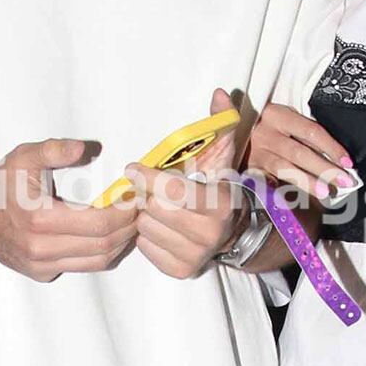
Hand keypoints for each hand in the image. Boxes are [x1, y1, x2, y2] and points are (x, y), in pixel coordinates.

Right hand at [0, 137, 136, 281]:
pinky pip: (82, 268)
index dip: (125, 214)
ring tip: (128, 224)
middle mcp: (40, 248)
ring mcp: (41, 265)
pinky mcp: (41, 273)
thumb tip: (84, 148)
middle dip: (128, 230)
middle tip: (139, 212)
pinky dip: (100, 254)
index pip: (100, 224)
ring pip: (96, 262)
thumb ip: (55, 150)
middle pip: (103, 247)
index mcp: (40, 219)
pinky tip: (106, 236)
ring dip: (119, 245)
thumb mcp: (25, 157)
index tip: (136, 199)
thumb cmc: (1, 183)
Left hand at [133, 88, 245, 280]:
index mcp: (220, 203)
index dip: (148, 177)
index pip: (171, 190)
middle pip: (154, 209)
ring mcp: (195, 256)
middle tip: (146, 188)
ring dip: (145, 216)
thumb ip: (220, 124)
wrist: (231, 230)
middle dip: (147, 196)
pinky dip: (146, 236)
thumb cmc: (218, 186)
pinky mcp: (179, 270)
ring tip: (158, 208)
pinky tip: (160, 227)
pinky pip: (144, 248)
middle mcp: (210, 234)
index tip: (133, 169)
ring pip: (145, 229)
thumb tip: (219, 94)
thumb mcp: (222, 154)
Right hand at [245, 101, 353, 204]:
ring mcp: (255, 151)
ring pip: (285, 167)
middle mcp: (265, 131)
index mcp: (278, 115)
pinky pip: (265, 181)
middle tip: (345, 181)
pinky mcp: (247, 168)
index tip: (348, 163)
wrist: (230, 132)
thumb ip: (304, 135)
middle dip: (325, 168)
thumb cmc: (268, 129)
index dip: (332, 147)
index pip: (311, 131)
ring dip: (307, 181)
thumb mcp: (283, 122)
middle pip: (300, 152)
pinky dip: (278, 192)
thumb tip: (338, 159)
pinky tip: (290, 203)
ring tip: (325, 192)